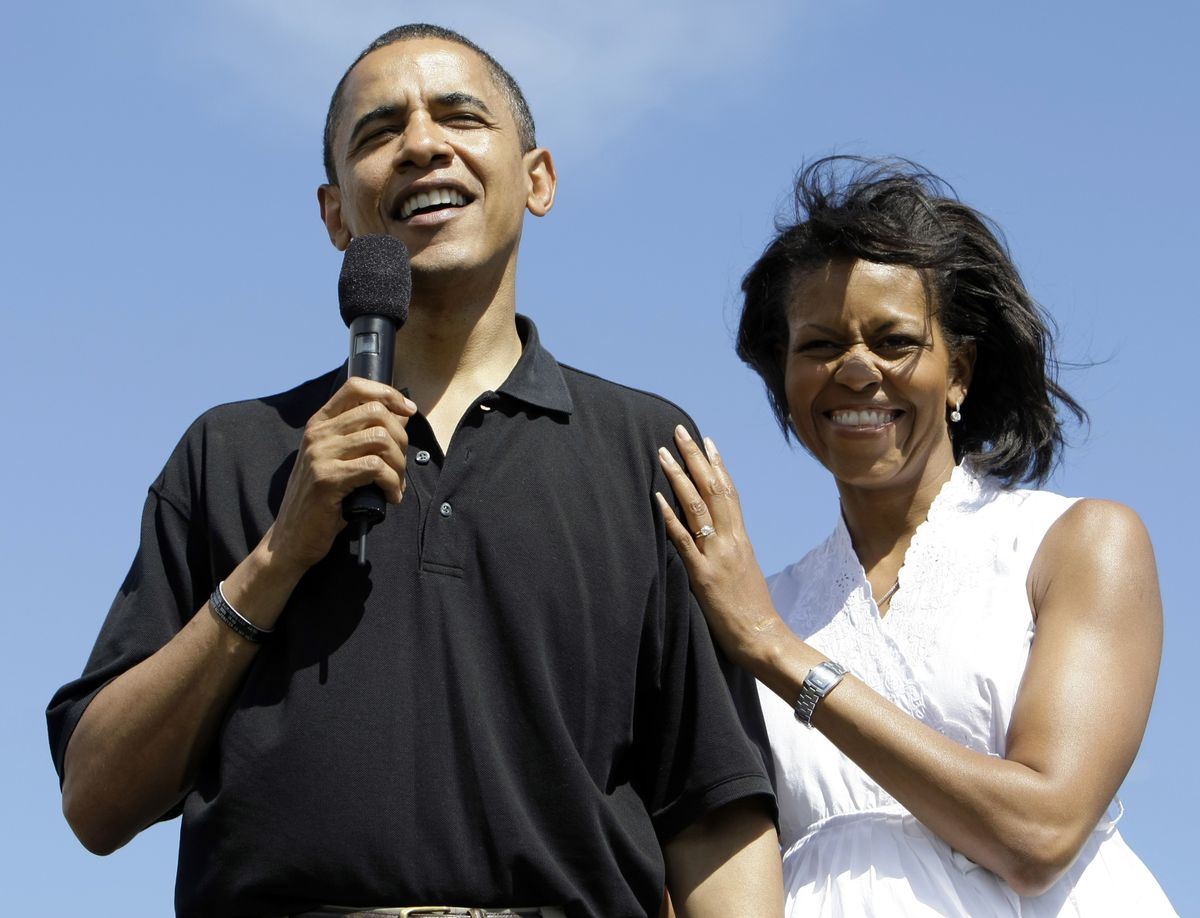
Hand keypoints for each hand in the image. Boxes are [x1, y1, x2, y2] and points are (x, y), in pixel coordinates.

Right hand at [268, 377, 415, 571]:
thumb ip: (365, 437)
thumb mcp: (340, 461)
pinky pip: (375, 468)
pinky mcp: (327, 479)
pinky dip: (392, 483)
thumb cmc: (322, 500)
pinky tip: (391, 497)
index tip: (408, 411)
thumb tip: (402, 416)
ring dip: (399, 465)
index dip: (388, 393)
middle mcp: (318, 433)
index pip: (355, 387)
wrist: (291, 538)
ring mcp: (320, 455)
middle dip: (401, 438)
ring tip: (396, 484)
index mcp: (320, 424)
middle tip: (401, 465)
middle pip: (376, 412)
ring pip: (380, 439)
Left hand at [655, 426, 784, 670]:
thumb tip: (716, 533)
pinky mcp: (703, 576)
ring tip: (662, 453)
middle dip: (695, 457)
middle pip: (713, 489)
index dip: (716, 465)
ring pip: (697, 507)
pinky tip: (656, 498)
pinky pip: (683, 541)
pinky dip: (670, 517)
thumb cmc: (753, 610)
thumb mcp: (745, 570)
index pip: (729, 492)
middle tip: (679, 431)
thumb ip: (731, 549)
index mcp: (742, 538)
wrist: (763, 637)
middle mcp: (731, 540)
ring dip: (678, 477)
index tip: (706, 440)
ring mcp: (717, 556)